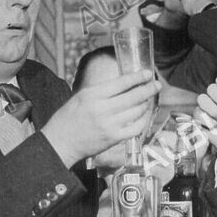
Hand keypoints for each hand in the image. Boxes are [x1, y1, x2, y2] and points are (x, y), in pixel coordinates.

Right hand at [42, 69, 160, 166]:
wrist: (60, 143)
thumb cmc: (68, 118)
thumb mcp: (80, 97)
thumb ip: (101, 91)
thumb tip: (123, 84)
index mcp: (93, 95)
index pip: (121, 82)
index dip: (138, 77)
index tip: (148, 73)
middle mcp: (102, 109)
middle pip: (133, 96)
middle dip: (148, 89)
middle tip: (156, 84)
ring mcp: (109, 124)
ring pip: (137, 111)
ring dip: (145, 104)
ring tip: (147, 99)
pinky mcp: (113, 138)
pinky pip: (135, 127)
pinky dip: (142, 120)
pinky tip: (143, 116)